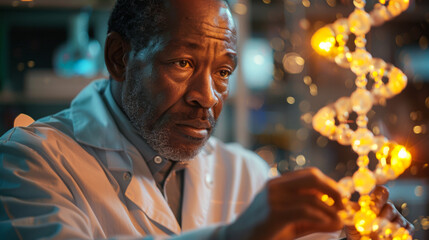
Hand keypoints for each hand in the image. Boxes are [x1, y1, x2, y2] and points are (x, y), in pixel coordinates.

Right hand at [225, 168, 343, 239]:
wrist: (236, 239)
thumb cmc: (265, 231)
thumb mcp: (291, 222)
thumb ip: (312, 218)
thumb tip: (339, 219)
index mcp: (278, 183)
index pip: (310, 174)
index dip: (330, 185)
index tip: (341, 200)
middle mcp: (275, 186)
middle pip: (313, 176)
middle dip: (333, 190)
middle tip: (343, 206)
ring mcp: (273, 198)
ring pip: (312, 197)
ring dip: (330, 211)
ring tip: (338, 222)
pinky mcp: (273, 213)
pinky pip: (305, 211)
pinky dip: (321, 218)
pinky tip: (327, 225)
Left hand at [345, 185, 414, 239]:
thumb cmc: (357, 230)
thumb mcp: (350, 221)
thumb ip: (349, 211)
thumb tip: (344, 200)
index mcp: (375, 201)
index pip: (381, 191)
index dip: (378, 197)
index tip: (371, 207)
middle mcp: (388, 207)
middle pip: (390, 207)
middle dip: (380, 218)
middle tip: (372, 227)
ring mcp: (399, 217)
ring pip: (398, 221)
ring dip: (386, 230)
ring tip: (375, 236)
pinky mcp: (407, 228)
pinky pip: (406, 230)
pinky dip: (396, 236)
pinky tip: (386, 238)